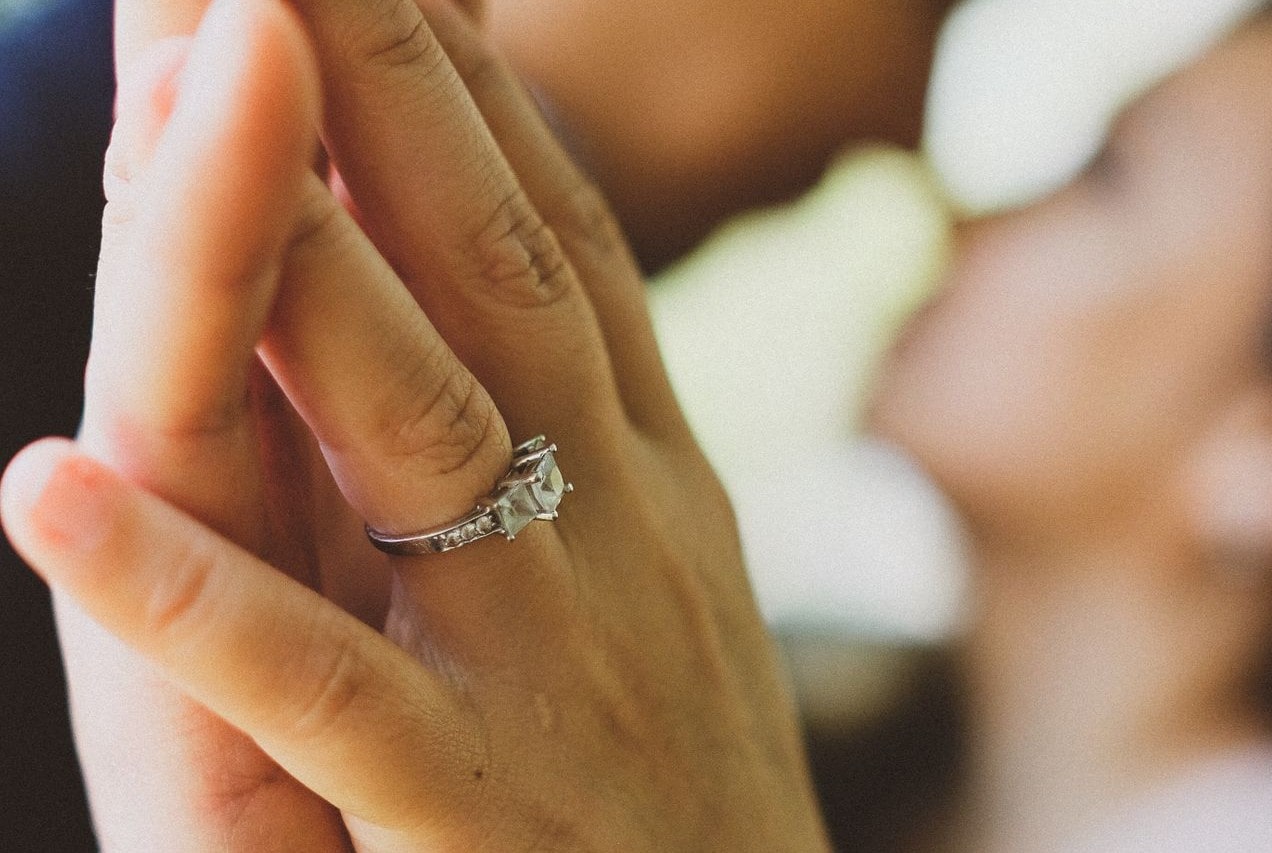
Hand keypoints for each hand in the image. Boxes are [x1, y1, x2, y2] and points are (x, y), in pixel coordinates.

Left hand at [2, 0, 827, 848]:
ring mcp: (548, 662)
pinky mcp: (475, 815)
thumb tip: (518, 288)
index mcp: (651, 475)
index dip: (479, 87)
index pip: (558, 243)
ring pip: (415, 433)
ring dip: (303, 266)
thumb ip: (590, 423)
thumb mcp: (663, 568)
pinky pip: (319, 688)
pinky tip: (51, 490)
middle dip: (392, 85)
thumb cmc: (687, 771)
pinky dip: (191, 596)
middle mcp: (614, 530)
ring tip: (200, 80)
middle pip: (494, 276)